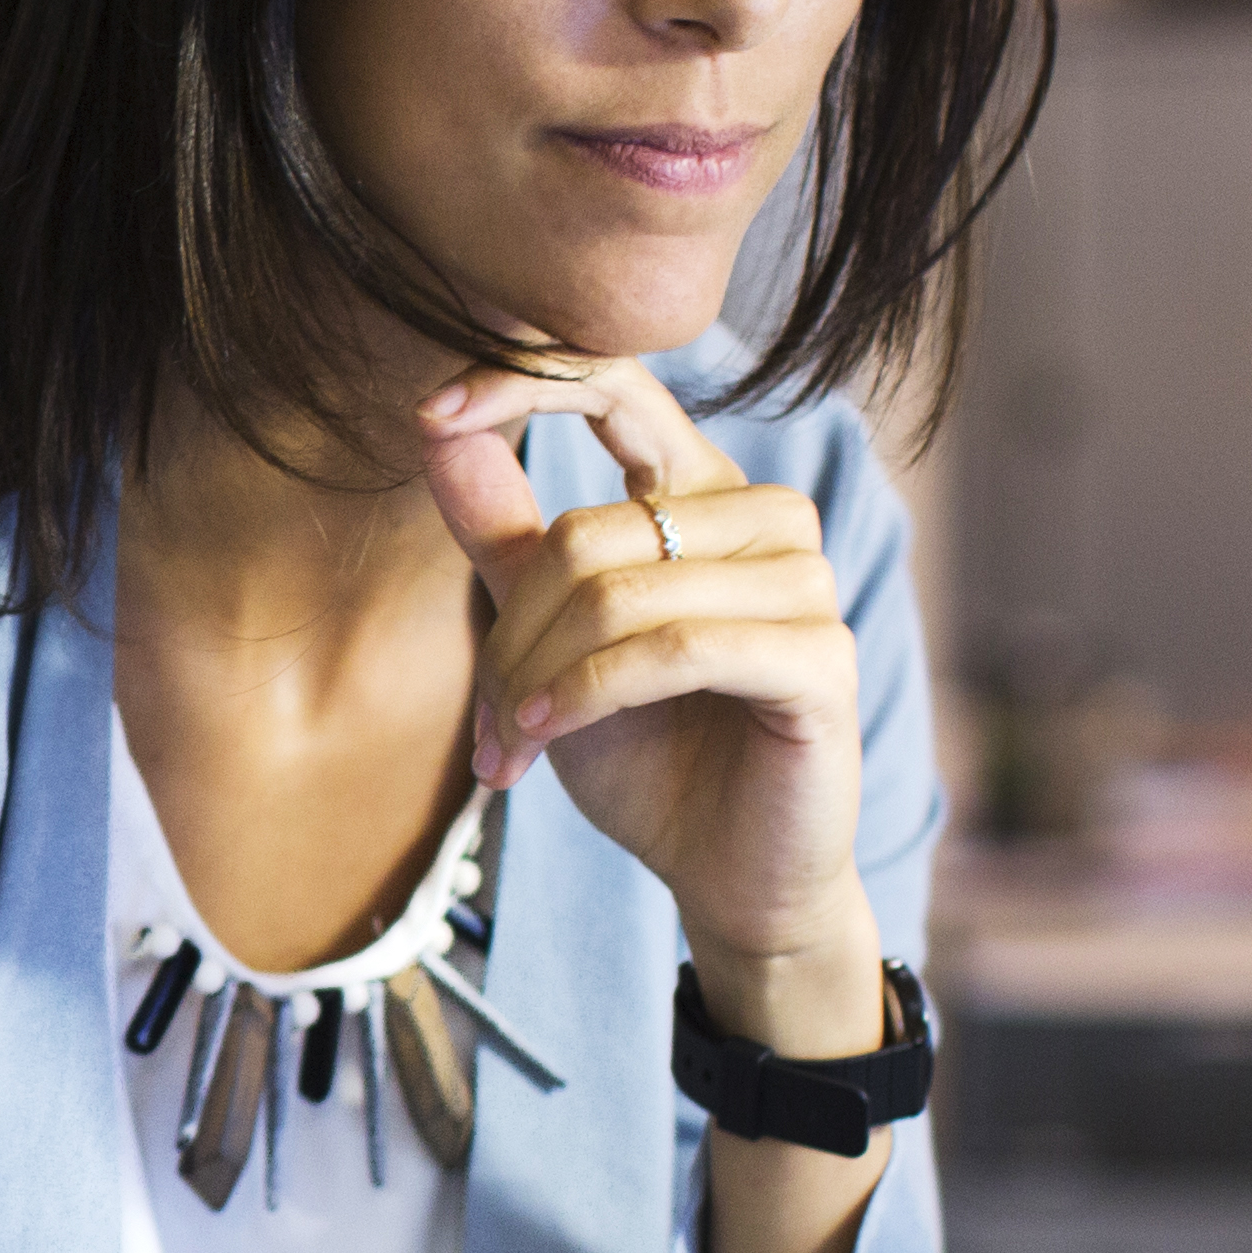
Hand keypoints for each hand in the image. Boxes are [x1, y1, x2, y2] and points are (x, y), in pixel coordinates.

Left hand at [408, 356, 876, 1016]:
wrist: (724, 872)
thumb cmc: (646, 750)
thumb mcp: (548, 639)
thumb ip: (503, 534)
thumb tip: (431, 420)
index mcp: (699, 493)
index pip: (619, 384)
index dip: (525, 380)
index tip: (434, 411)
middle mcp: (764, 519)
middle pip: (586, 533)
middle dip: (511, 637)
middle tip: (491, 725)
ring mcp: (805, 583)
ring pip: (619, 592)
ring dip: (541, 677)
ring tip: (518, 743)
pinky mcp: (820, 658)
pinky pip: (673, 648)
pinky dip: (591, 693)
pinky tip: (550, 736)